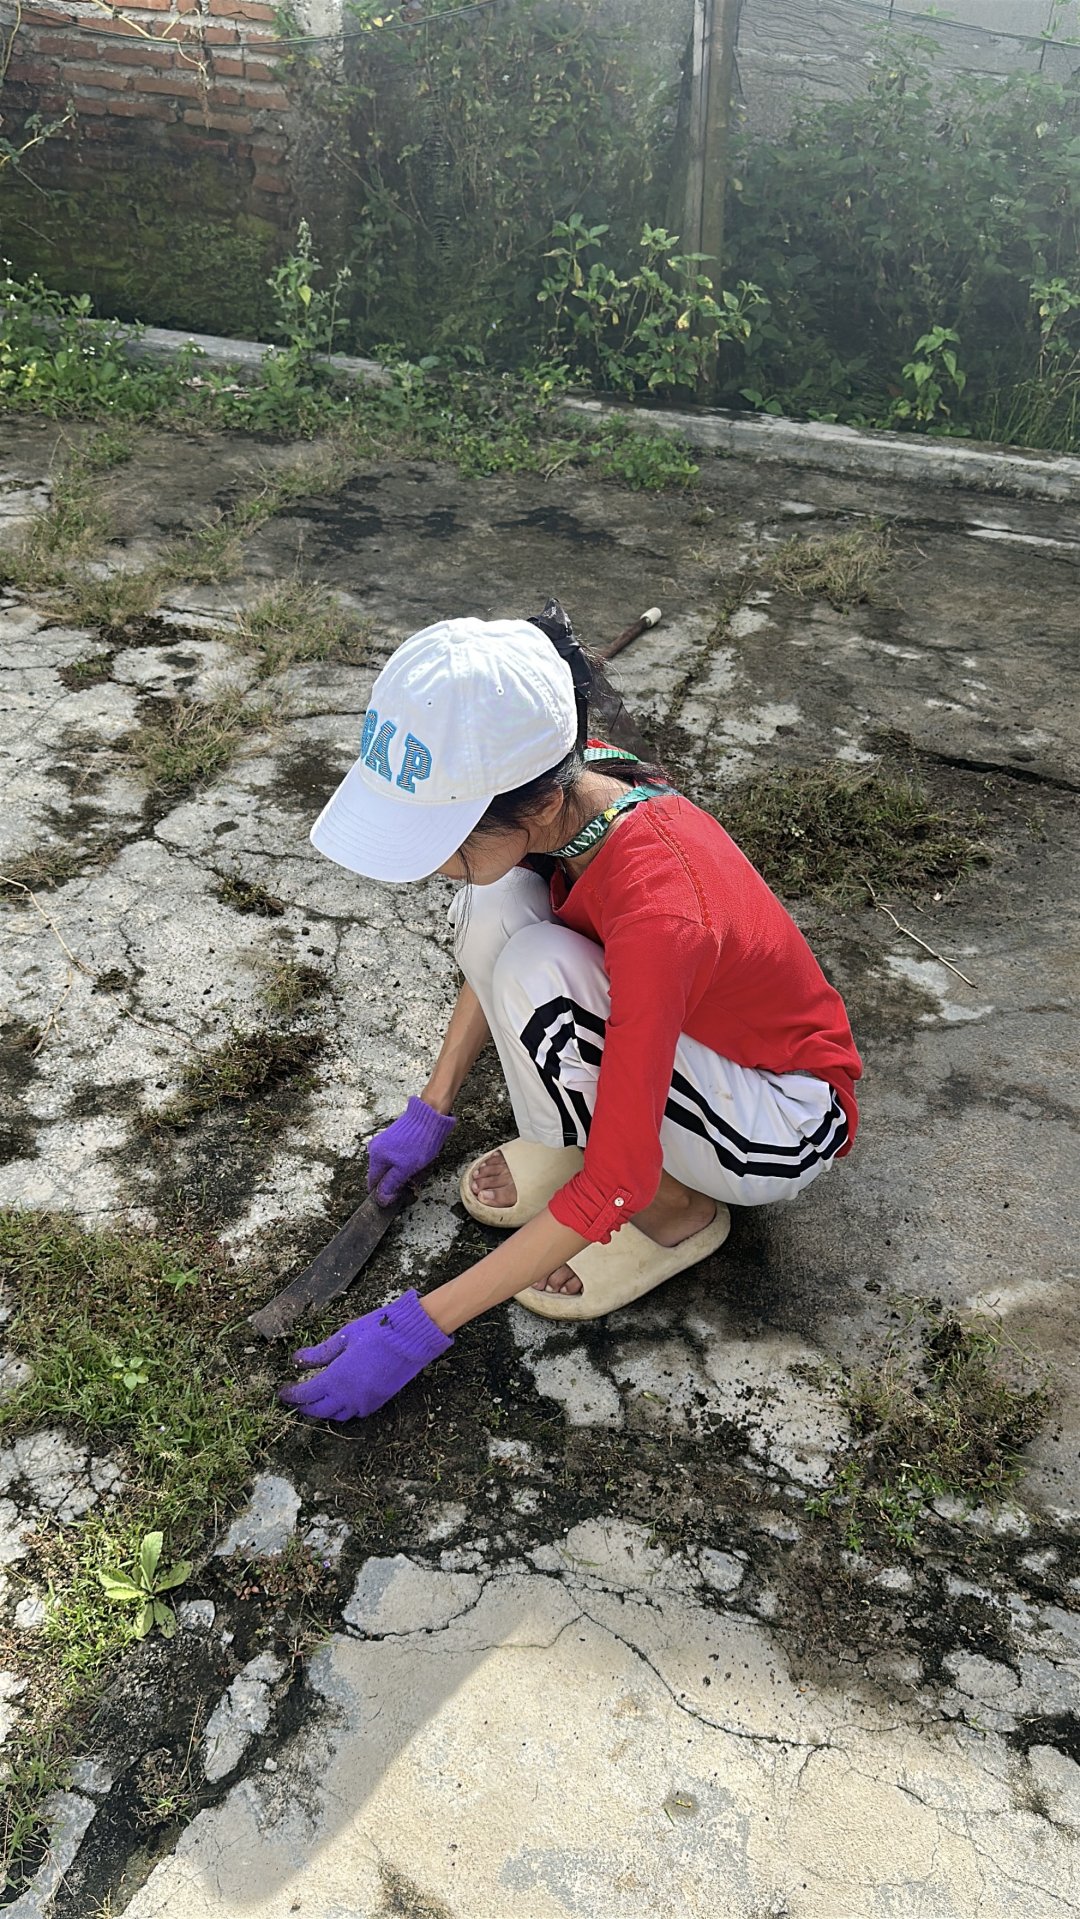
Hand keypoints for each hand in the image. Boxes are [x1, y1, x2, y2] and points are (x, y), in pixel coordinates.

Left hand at [278, 1289, 452, 1422]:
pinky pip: (356, 1413)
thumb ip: (319, 1353)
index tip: (282, 1392)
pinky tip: (342, 1400)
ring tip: (316, 1402)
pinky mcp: (379, 1401)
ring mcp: (365, 1401)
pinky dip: (344, 1411)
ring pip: (338, 1415)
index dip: (291, 1395)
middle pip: (319, 1410)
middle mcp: (348, 1396)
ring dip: (324, 1411)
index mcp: (336, 1379)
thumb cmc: (377, 1331)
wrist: (411, 1337)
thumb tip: (297, 1360)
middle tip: (296, 1400)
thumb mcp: (344, 1337)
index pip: (306, 1394)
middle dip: (305, 1407)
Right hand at [366, 1096, 455, 1203]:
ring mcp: (385, 1142)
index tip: (396, 1196)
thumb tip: (381, 1198)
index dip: (384, 1192)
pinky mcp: (394, 1138)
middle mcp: (376, 1149)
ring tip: (417, 1167)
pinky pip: (398, 1157)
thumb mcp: (405, 1169)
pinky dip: (407, 1162)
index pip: (373, 1183)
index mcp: (375, 1157)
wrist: (430, 1116)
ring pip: (392, 1166)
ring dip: (403, 1171)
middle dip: (396, 1180)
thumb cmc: (418, 1142)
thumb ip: (391, 1184)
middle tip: (411, 1179)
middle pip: (383, 1175)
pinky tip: (418, 1159)